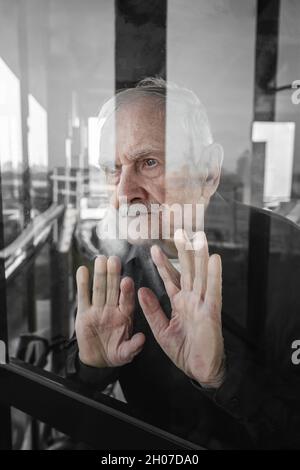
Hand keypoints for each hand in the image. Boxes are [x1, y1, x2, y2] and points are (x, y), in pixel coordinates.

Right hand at [75, 255, 144, 367]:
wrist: (97, 359)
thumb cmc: (115, 354)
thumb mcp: (125, 353)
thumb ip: (133, 347)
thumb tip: (141, 339)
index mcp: (125, 316)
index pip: (127, 300)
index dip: (126, 291)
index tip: (127, 281)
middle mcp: (112, 309)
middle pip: (112, 289)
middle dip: (113, 275)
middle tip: (114, 260)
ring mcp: (98, 309)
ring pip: (99, 289)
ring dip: (99, 274)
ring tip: (100, 259)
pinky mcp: (83, 312)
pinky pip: (83, 296)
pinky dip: (82, 283)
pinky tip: (82, 270)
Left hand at [138, 230, 224, 387]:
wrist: (199, 370)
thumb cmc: (183, 350)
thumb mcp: (161, 330)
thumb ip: (152, 310)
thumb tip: (142, 289)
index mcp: (179, 303)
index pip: (170, 279)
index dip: (163, 264)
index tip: (154, 248)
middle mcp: (192, 299)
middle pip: (187, 271)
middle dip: (183, 251)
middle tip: (179, 230)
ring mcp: (203, 303)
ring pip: (200, 275)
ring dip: (199, 256)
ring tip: (197, 237)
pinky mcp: (212, 312)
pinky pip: (213, 291)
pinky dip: (213, 275)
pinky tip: (214, 260)